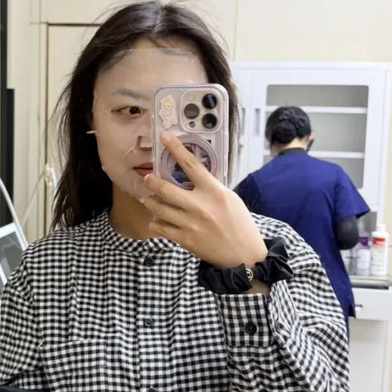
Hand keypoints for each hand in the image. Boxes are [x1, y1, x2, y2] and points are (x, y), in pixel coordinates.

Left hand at [143, 132, 267, 267]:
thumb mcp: (229, 198)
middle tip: (148, 178)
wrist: (243, 255)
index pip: (191, 164)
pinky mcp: (184, 239)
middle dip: (151, 181)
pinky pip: (160, 227)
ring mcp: (190, 224)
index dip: (175, 148)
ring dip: (151, 201)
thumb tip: (191, 175)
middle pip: (165, 188)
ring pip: (158, 208)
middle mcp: (199, 206)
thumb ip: (210, 187)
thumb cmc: (239, 224)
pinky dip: (156, 222)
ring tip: (151, 200)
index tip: (164, 136)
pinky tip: (158, 219)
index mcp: (214, 191)